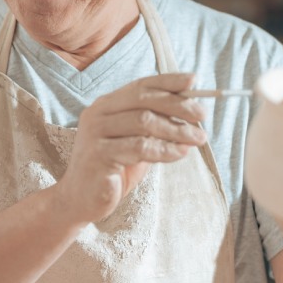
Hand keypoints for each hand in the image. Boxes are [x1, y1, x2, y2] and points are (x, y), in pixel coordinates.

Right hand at [56, 73, 207, 222]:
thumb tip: (190, 112)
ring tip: (197, 139)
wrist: (81, 200)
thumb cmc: (113, 171)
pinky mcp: (98, 155)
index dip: (168, 81)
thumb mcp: (136, 143)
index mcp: (106, 105)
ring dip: (176, 130)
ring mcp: (95, 133)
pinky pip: (139, 147)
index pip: (141, 86)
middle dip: (177, 105)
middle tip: (201, 116)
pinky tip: (180, 153)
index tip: (193, 81)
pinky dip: (164, 149)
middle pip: (143, 100)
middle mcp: (98, 114)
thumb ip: (155, 128)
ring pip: (144, 122)